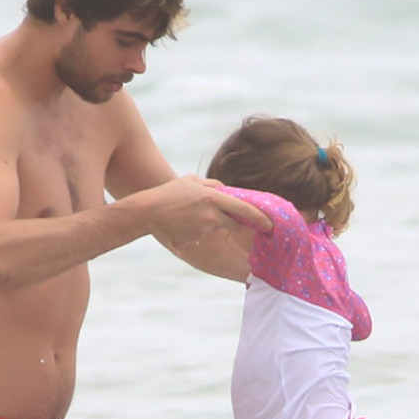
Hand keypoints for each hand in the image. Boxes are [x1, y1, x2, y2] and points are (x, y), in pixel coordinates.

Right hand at [135, 176, 266, 280]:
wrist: (148, 212)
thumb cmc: (169, 194)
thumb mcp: (192, 181)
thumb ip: (212, 185)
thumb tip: (227, 190)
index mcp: (212, 197)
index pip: (244, 208)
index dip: (260, 218)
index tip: (270, 224)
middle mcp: (212, 214)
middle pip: (237, 224)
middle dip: (247, 227)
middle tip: (257, 229)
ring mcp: (204, 228)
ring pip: (221, 227)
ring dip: (219, 224)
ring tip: (199, 216)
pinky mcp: (196, 236)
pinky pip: (208, 233)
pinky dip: (206, 229)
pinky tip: (191, 223)